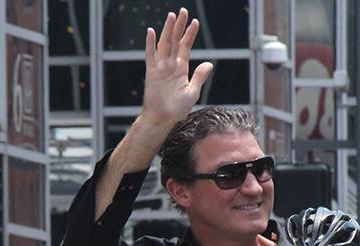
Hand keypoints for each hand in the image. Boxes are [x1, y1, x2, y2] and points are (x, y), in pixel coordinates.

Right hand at [142, 8, 213, 126]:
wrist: (163, 119)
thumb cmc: (177, 109)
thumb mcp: (193, 92)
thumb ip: (200, 76)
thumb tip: (209, 63)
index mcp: (181, 69)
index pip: (186, 47)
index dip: (190, 34)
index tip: (195, 22)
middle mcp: (170, 65)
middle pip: (175, 41)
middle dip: (179, 26)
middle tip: (183, 11)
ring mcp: (160, 68)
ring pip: (164, 44)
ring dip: (168, 30)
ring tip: (172, 16)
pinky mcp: (151, 73)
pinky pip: (150, 56)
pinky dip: (151, 44)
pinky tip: (152, 32)